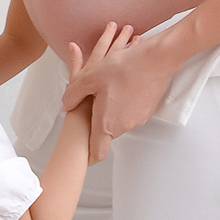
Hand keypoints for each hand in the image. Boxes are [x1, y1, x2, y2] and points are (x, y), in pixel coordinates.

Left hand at [63, 30, 170, 163]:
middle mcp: (124, 125)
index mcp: (107, 122)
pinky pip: (130, 112)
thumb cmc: (124, 68)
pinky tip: (123, 85)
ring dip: (111, 110)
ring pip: (118, 120)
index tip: (83, 159)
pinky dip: (124, 104)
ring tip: (109, 88)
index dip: (88, 157)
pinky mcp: (147, 111)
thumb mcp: (90, 78)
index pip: (97, 152)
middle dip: (98, 121)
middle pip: (106, 132)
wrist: (156, 60)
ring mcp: (137, 119)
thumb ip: (73, 94)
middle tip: (92, 103)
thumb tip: (64, 105)